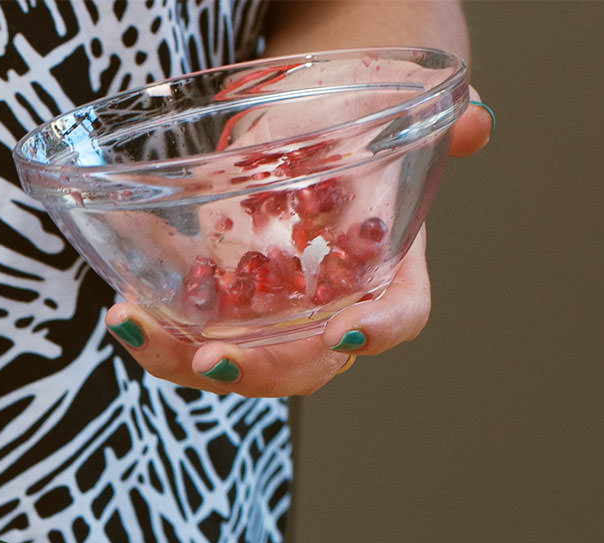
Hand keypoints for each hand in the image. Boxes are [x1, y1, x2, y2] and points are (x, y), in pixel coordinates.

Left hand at [102, 97, 492, 397]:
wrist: (310, 117)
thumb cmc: (359, 119)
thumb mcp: (395, 112)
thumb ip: (443, 124)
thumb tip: (479, 124)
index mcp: (388, 270)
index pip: (401, 317)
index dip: (378, 331)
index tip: (342, 330)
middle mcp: (330, 308)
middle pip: (304, 365)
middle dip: (257, 368)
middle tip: (213, 357)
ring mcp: (272, 318)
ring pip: (236, 364)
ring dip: (182, 359)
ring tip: (137, 326)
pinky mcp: (222, 310)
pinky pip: (190, 340)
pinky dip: (155, 333)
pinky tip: (124, 311)